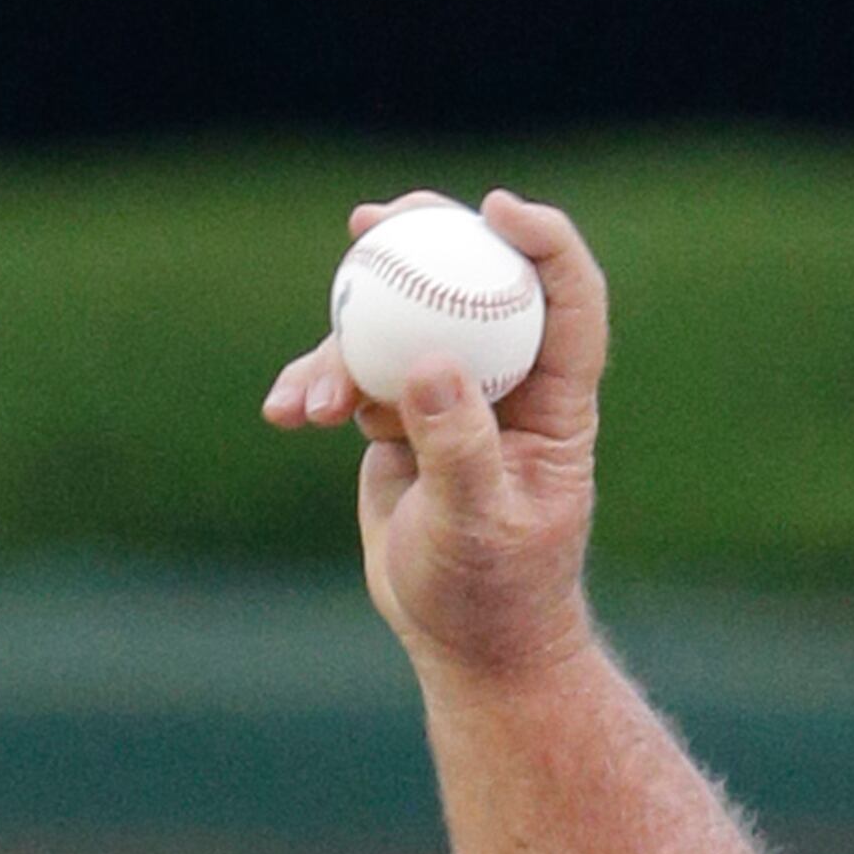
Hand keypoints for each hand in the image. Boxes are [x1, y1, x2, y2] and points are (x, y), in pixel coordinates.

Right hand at [262, 189, 604, 687]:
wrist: (464, 644)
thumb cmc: (492, 596)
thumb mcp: (477, 528)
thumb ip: (458, 448)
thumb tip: (430, 365)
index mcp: (556, 402)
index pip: (567, 299)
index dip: (542, 240)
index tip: (494, 209)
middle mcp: (508, 384)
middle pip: (474, 278)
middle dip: (422, 235)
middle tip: (369, 222)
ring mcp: (451, 394)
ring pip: (399, 323)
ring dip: (345, 343)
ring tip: (315, 404)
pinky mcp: (401, 415)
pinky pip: (355, 373)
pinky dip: (318, 386)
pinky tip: (285, 412)